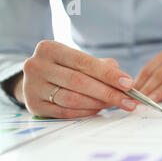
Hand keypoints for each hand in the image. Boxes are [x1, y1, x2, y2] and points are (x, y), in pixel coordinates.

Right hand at [16, 40, 137, 118]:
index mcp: (50, 48)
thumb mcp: (80, 60)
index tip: (129, 84)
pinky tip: (98, 110)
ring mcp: (32, 86)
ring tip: (114, 104)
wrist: (37, 79)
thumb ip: (102, 67)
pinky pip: (66, 112)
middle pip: (79, 82)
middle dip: (108, 93)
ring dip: (98, 104)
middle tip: (129, 101)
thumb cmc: (65, 67)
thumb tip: (126, 82)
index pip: (85, 62)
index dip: (109, 75)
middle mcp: (36, 65)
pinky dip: (86, 112)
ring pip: (73, 99)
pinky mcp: (34, 105)